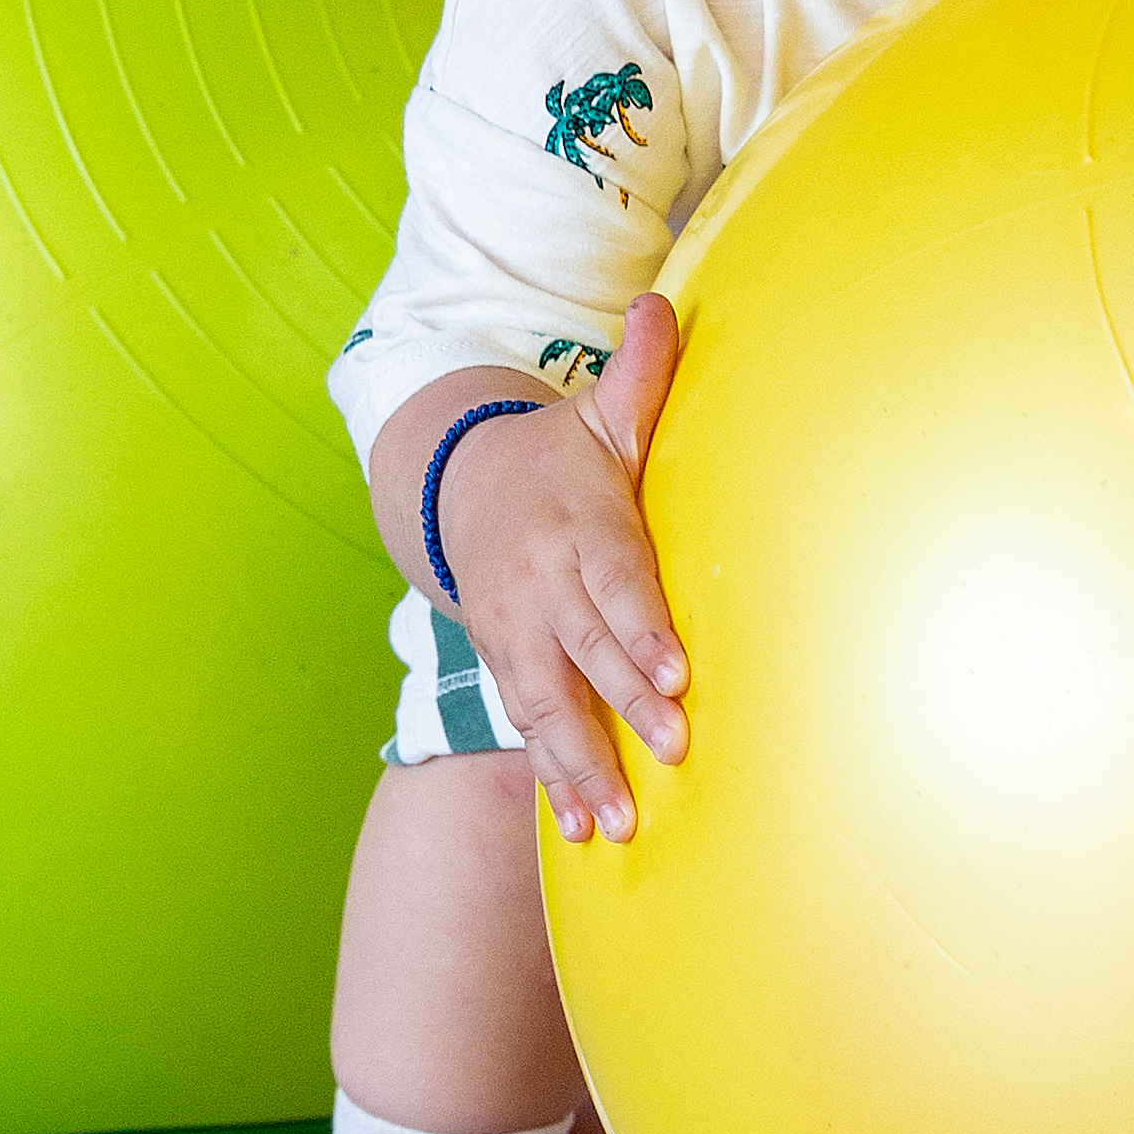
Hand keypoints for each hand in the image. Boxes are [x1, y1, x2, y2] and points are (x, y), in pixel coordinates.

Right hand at [433, 295, 688, 845]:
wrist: (458, 489)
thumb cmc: (560, 461)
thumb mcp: (599, 414)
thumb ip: (641, 373)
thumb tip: (662, 303)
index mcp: (579, 526)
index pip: (615, 580)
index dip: (640, 628)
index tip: (674, 672)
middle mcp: (543, 587)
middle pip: (585, 651)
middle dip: (624, 705)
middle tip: (671, 749)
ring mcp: (519, 634)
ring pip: (547, 705)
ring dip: (581, 766)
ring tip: (615, 822)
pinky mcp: (506, 667)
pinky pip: (527, 727)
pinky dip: (553, 780)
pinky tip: (583, 830)